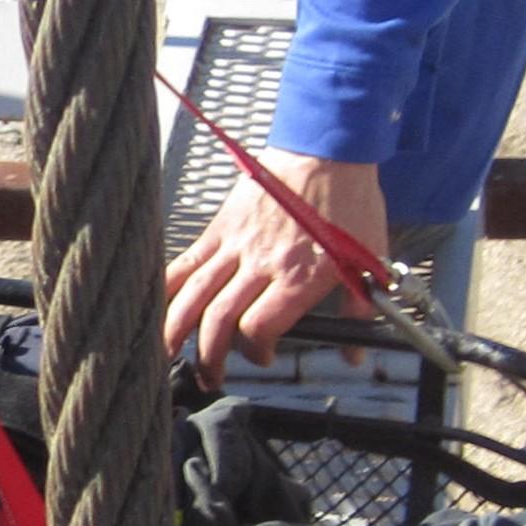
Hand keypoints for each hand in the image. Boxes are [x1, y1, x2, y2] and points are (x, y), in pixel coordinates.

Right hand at [161, 150, 390, 373]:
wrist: (326, 149)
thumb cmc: (350, 201)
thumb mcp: (370, 259)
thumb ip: (360, 310)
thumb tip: (353, 355)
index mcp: (298, 276)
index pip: (258, 328)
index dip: (255, 352)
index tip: (263, 358)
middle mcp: (261, 264)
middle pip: (220, 320)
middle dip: (211, 356)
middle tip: (211, 376)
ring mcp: (235, 244)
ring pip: (195, 294)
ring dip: (177, 329)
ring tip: (169, 353)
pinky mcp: (220, 226)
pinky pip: (186, 261)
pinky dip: (167, 286)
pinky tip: (155, 306)